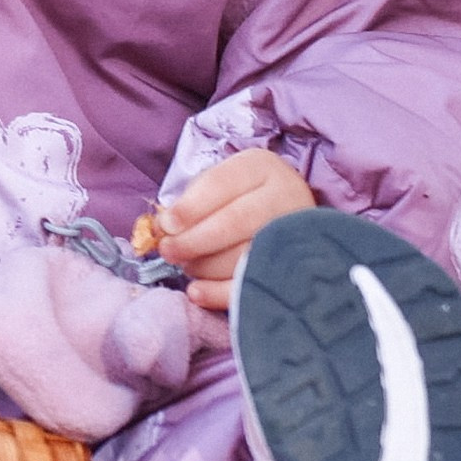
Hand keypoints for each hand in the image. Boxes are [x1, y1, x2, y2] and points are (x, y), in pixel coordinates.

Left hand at [155, 150, 315, 310]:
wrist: (293, 219)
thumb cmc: (244, 198)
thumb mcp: (223, 185)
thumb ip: (193, 201)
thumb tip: (164, 228)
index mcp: (261, 167)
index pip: (221, 184)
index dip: (190, 207)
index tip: (166, 225)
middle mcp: (284, 196)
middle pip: (234, 221)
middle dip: (194, 240)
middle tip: (168, 251)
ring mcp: (295, 234)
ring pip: (244, 255)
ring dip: (206, 266)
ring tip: (187, 267)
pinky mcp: (296, 269)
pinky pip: (255, 285)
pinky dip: (221, 292)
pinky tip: (197, 292)